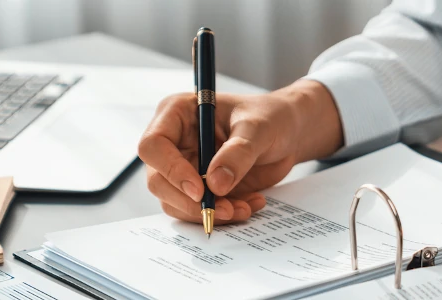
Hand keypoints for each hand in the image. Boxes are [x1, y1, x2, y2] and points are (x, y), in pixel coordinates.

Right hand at [138, 80, 341, 223]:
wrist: (288, 133)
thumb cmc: (270, 117)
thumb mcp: (259, 128)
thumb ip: (238, 153)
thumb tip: (215, 184)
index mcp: (177, 114)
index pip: (154, 146)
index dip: (171, 171)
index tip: (201, 190)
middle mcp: (174, 143)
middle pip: (159, 181)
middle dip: (191, 202)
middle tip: (225, 210)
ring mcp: (185, 168)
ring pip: (177, 202)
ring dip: (209, 213)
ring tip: (245, 208)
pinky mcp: (201, 188)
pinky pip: (200, 210)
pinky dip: (223, 215)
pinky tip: (250, 204)